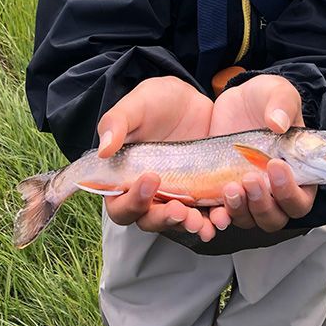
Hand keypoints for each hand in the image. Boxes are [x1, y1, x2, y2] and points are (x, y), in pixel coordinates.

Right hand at [97, 77, 219, 241]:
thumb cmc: (156, 102)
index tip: (151, 179)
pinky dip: (214, 218)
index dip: (133, 201)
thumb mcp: (137, 104)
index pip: (120, 205)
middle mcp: (149, 195)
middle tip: (180, 210)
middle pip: (150, 220)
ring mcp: (177, 197)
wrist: (193, 100)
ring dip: (190, 225)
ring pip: (180, 223)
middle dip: (164, 219)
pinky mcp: (203, 194)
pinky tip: (222, 215)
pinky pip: (207, 214)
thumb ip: (117, 123)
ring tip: (202, 220)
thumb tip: (103, 150)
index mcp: (124, 179)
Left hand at [206, 75, 316, 232]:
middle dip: (263, 204)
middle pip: (275, 217)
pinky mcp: (225, 192)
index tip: (275, 166)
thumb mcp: (276, 91)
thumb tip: (279, 122)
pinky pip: (224, 214)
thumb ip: (283, 104)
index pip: (301, 200)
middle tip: (251, 179)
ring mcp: (249, 194)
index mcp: (298, 173)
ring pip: (250, 219)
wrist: (233, 101)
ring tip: (230, 187)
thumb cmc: (264, 99)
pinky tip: (214, 203)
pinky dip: (219, 214)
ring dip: (241, 210)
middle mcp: (275, 191)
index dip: (290, 192)